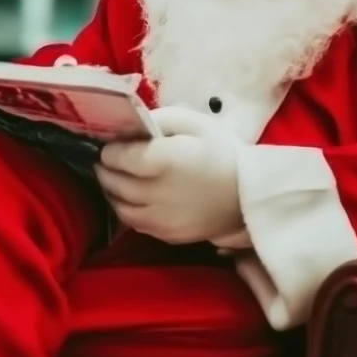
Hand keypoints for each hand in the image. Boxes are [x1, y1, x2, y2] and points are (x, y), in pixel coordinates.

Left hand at [97, 106, 241, 244]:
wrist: (251, 193)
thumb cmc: (222, 151)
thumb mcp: (192, 122)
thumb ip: (157, 120)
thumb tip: (129, 127)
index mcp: (163, 161)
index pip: (117, 157)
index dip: (111, 148)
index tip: (114, 143)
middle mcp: (157, 193)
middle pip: (114, 182)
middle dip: (106, 169)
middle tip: (107, 159)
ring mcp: (161, 219)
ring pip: (120, 207)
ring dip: (112, 191)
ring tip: (115, 178)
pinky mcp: (168, 236)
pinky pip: (136, 224)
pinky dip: (127, 210)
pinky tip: (133, 198)